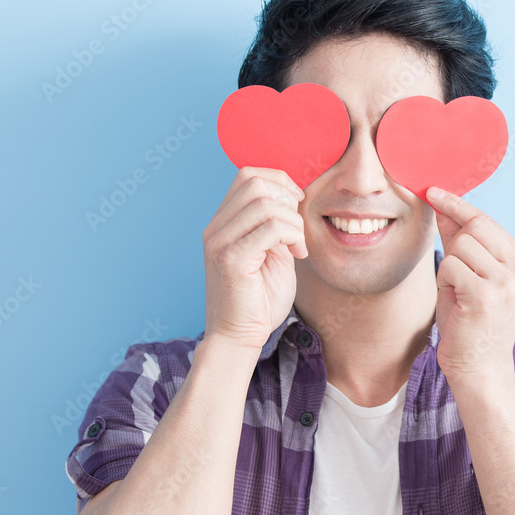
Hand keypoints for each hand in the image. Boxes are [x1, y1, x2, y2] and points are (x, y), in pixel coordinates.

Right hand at [202, 167, 307, 351]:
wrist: (239, 338)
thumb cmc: (259, 300)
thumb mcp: (271, 252)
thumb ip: (276, 225)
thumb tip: (293, 198)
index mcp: (222, 223)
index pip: (247, 176)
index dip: (279, 180)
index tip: (297, 203)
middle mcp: (216, 229)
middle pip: (255, 182)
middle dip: (287, 198)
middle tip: (298, 227)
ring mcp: (220, 243)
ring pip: (265, 204)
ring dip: (294, 222)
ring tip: (298, 245)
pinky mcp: (232, 260)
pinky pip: (270, 228)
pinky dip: (293, 236)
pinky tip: (297, 254)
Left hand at [426, 186, 514, 381]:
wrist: (479, 367)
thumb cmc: (471, 319)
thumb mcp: (468, 273)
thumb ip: (459, 238)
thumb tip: (441, 202)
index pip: (486, 220)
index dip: (457, 204)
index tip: (433, 191)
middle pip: (473, 228)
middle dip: (455, 248)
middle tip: (458, 278)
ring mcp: (509, 281)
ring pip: (460, 246)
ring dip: (449, 269)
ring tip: (460, 294)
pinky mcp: (488, 295)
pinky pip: (450, 266)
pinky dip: (445, 282)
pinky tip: (457, 302)